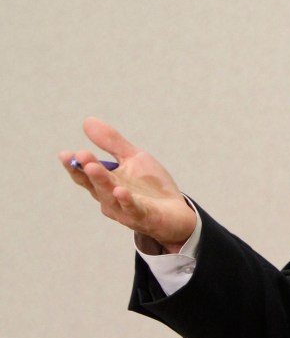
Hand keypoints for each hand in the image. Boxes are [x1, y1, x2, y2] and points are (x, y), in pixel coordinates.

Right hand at [58, 117, 196, 251]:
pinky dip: (126, 201)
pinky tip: (120, 191)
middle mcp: (110, 199)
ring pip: (110, 196)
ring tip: (93, 167)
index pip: (85, 175)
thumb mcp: (134, 159)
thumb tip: (87, 120)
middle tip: (79, 155)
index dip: (74, 166)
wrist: (176, 214)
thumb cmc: (151, 187)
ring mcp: (126, 210)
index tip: (65, 154)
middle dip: (87, 170)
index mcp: (106, 184)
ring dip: (102, 182)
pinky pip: (133, 209)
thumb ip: (112, 143)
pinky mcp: (144, 217)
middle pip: (96, 185)